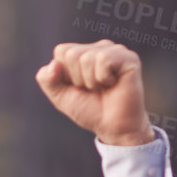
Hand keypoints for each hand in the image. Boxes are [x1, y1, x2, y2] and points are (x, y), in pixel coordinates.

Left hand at [35, 41, 154, 145]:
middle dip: (78, 79)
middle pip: (71, 54)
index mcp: (83, 52)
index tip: (80, 88)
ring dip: (91, 82)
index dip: (66, 75)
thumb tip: (54, 64)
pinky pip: (103, 60)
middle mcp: (99, 48)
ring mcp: (115, 51)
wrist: (113, 128)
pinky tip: (113, 84)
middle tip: (93, 90)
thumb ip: (47, 80)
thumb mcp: (60, 97)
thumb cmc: (90, 111)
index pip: (61, 51)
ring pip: (86, 58)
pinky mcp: (128, 58)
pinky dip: (103, 78)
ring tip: (103, 88)